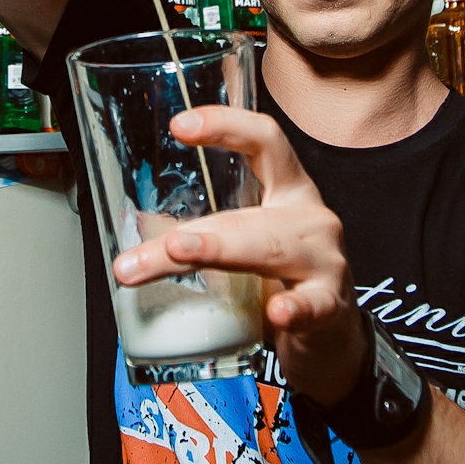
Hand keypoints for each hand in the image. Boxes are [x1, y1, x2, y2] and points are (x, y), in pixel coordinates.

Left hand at [112, 107, 367, 405]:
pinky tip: (277, 312)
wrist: (331, 337)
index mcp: (289, 190)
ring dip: (221, 251)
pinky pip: (312, 304)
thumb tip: (133, 233)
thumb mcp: (247, 244)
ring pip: (270, 249)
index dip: (226, 126)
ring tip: (181, 253)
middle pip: (250, 213)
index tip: (179, 126)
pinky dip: (294, 308)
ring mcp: (324, 260)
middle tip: (160, 239)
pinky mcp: (330, 305)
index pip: (264, 141)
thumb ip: (203, 232)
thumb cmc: (285, 279)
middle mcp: (309, 217)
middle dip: (200, 227)